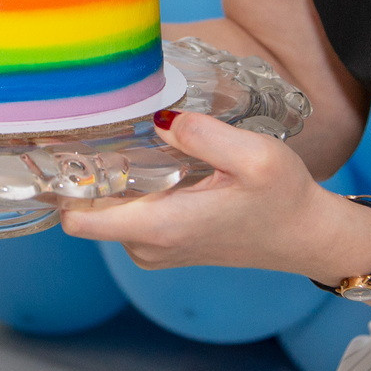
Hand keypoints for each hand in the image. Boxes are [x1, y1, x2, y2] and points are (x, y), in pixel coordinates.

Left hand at [61, 112, 366, 276]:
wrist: (307, 236)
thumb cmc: (284, 198)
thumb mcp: (255, 156)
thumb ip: (203, 135)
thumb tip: (159, 121)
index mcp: (161, 227)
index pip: (77, 220)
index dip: (63, 184)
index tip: (65, 147)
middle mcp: (148, 246)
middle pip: (88, 207)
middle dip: (92, 171)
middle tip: (110, 127)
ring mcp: (154, 249)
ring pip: (108, 209)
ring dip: (117, 177)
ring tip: (144, 141)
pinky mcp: (164, 245)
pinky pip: (128, 214)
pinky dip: (134, 188)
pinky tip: (160, 162)